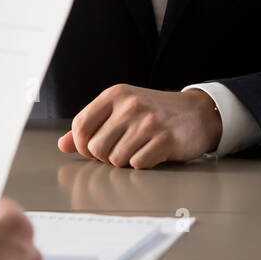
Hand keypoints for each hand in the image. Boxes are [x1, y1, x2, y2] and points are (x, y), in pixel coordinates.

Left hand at [57, 85, 221, 168]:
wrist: (196, 112)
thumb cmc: (154, 112)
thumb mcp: (121, 109)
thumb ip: (91, 125)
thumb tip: (64, 144)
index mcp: (115, 95)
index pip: (80, 125)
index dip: (82, 145)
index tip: (92, 149)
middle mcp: (129, 105)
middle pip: (96, 147)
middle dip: (104, 156)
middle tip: (119, 149)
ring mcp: (148, 122)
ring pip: (115, 159)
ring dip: (124, 161)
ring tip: (137, 149)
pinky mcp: (164, 139)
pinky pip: (138, 164)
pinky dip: (142, 163)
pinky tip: (151, 152)